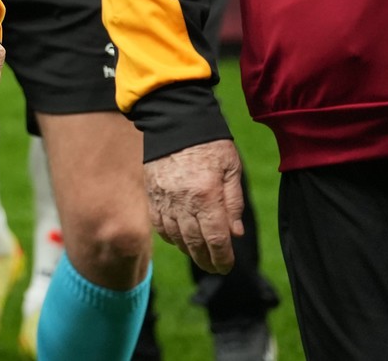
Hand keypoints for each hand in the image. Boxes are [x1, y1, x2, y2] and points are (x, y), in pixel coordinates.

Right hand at [146, 138, 245, 272]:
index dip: (223, 258)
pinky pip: (159, 223)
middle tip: (215, 268)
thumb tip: (235, 233)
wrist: (175, 120)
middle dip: (207, 260)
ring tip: (199, 255)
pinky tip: (179, 238)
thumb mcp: (232, 168)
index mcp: (207, 195)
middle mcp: (183, 201)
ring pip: (175, 237)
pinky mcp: (152, 193)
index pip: (216, 239)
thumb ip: (234, 202)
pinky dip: (170, 236)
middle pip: (194, 243)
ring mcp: (164, 198)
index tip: (227, 267)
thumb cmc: (210, 143)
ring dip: (188, 250)